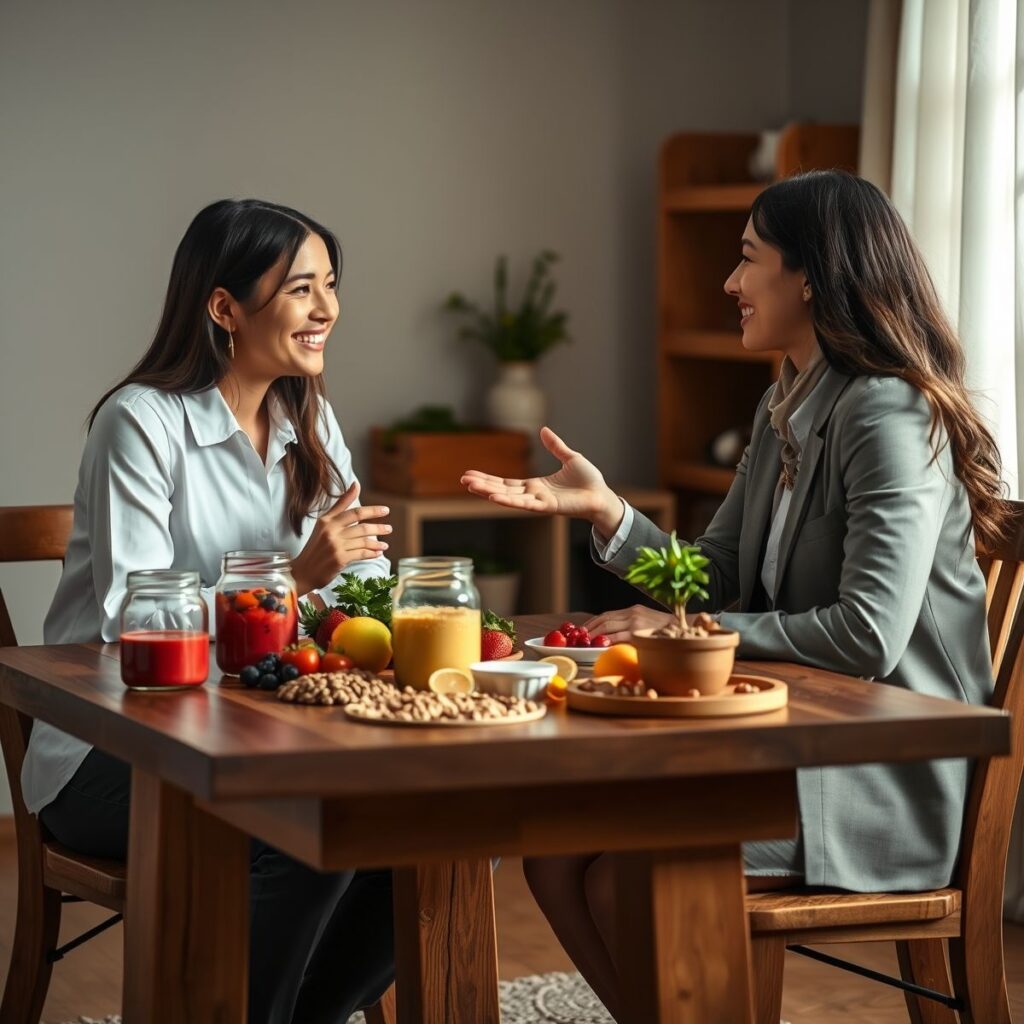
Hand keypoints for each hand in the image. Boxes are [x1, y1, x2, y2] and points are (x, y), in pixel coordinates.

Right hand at [291, 482, 391, 595]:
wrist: (303, 571)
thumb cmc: (315, 547)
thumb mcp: (323, 525)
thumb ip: (339, 507)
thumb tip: (355, 485)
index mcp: (326, 520)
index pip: (353, 510)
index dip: (371, 510)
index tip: (385, 510)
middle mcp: (330, 530)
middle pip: (361, 524)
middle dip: (378, 526)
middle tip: (389, 529)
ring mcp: (335, 544)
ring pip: (363, 540)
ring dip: (377, 542)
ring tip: (385, 545)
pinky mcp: (340, 558)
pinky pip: (361, 553)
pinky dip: (372, 553)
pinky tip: (378, 553)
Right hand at [461, 426, 623, 534]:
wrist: (602, 495)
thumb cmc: (589, 480)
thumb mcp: (570, 457)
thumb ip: (555, 446)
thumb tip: (543, 430)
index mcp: (536, 485)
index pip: (506, 482)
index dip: (489, 479)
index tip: (471, 474)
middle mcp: (533, 495)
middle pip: (502, 489)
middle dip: (483, 485)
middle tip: (463, 480)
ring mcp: (539, 502)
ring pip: (509, 497)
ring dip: (489, 492)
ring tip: (471, 486)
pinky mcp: (547, 506)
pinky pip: (525, 503)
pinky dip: (508, 500)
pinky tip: (493, 497)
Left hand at [582, 605, 677, 644]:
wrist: (685, 630)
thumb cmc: (666, 631)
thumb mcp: (648, 622)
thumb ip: (632, 625)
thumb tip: (615, 636)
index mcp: (633, 610)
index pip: (607, 614)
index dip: (592, 622)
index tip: (583, 629)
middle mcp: (632, 613)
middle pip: (604, 619)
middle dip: (589, 628)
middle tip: (578, 636)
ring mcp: (635, 622)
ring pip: (607, 626)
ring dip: (593, 634)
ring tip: (584, 641)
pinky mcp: (638, 632)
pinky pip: (617, 637)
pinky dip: (606, 640)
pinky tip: (598, 645)